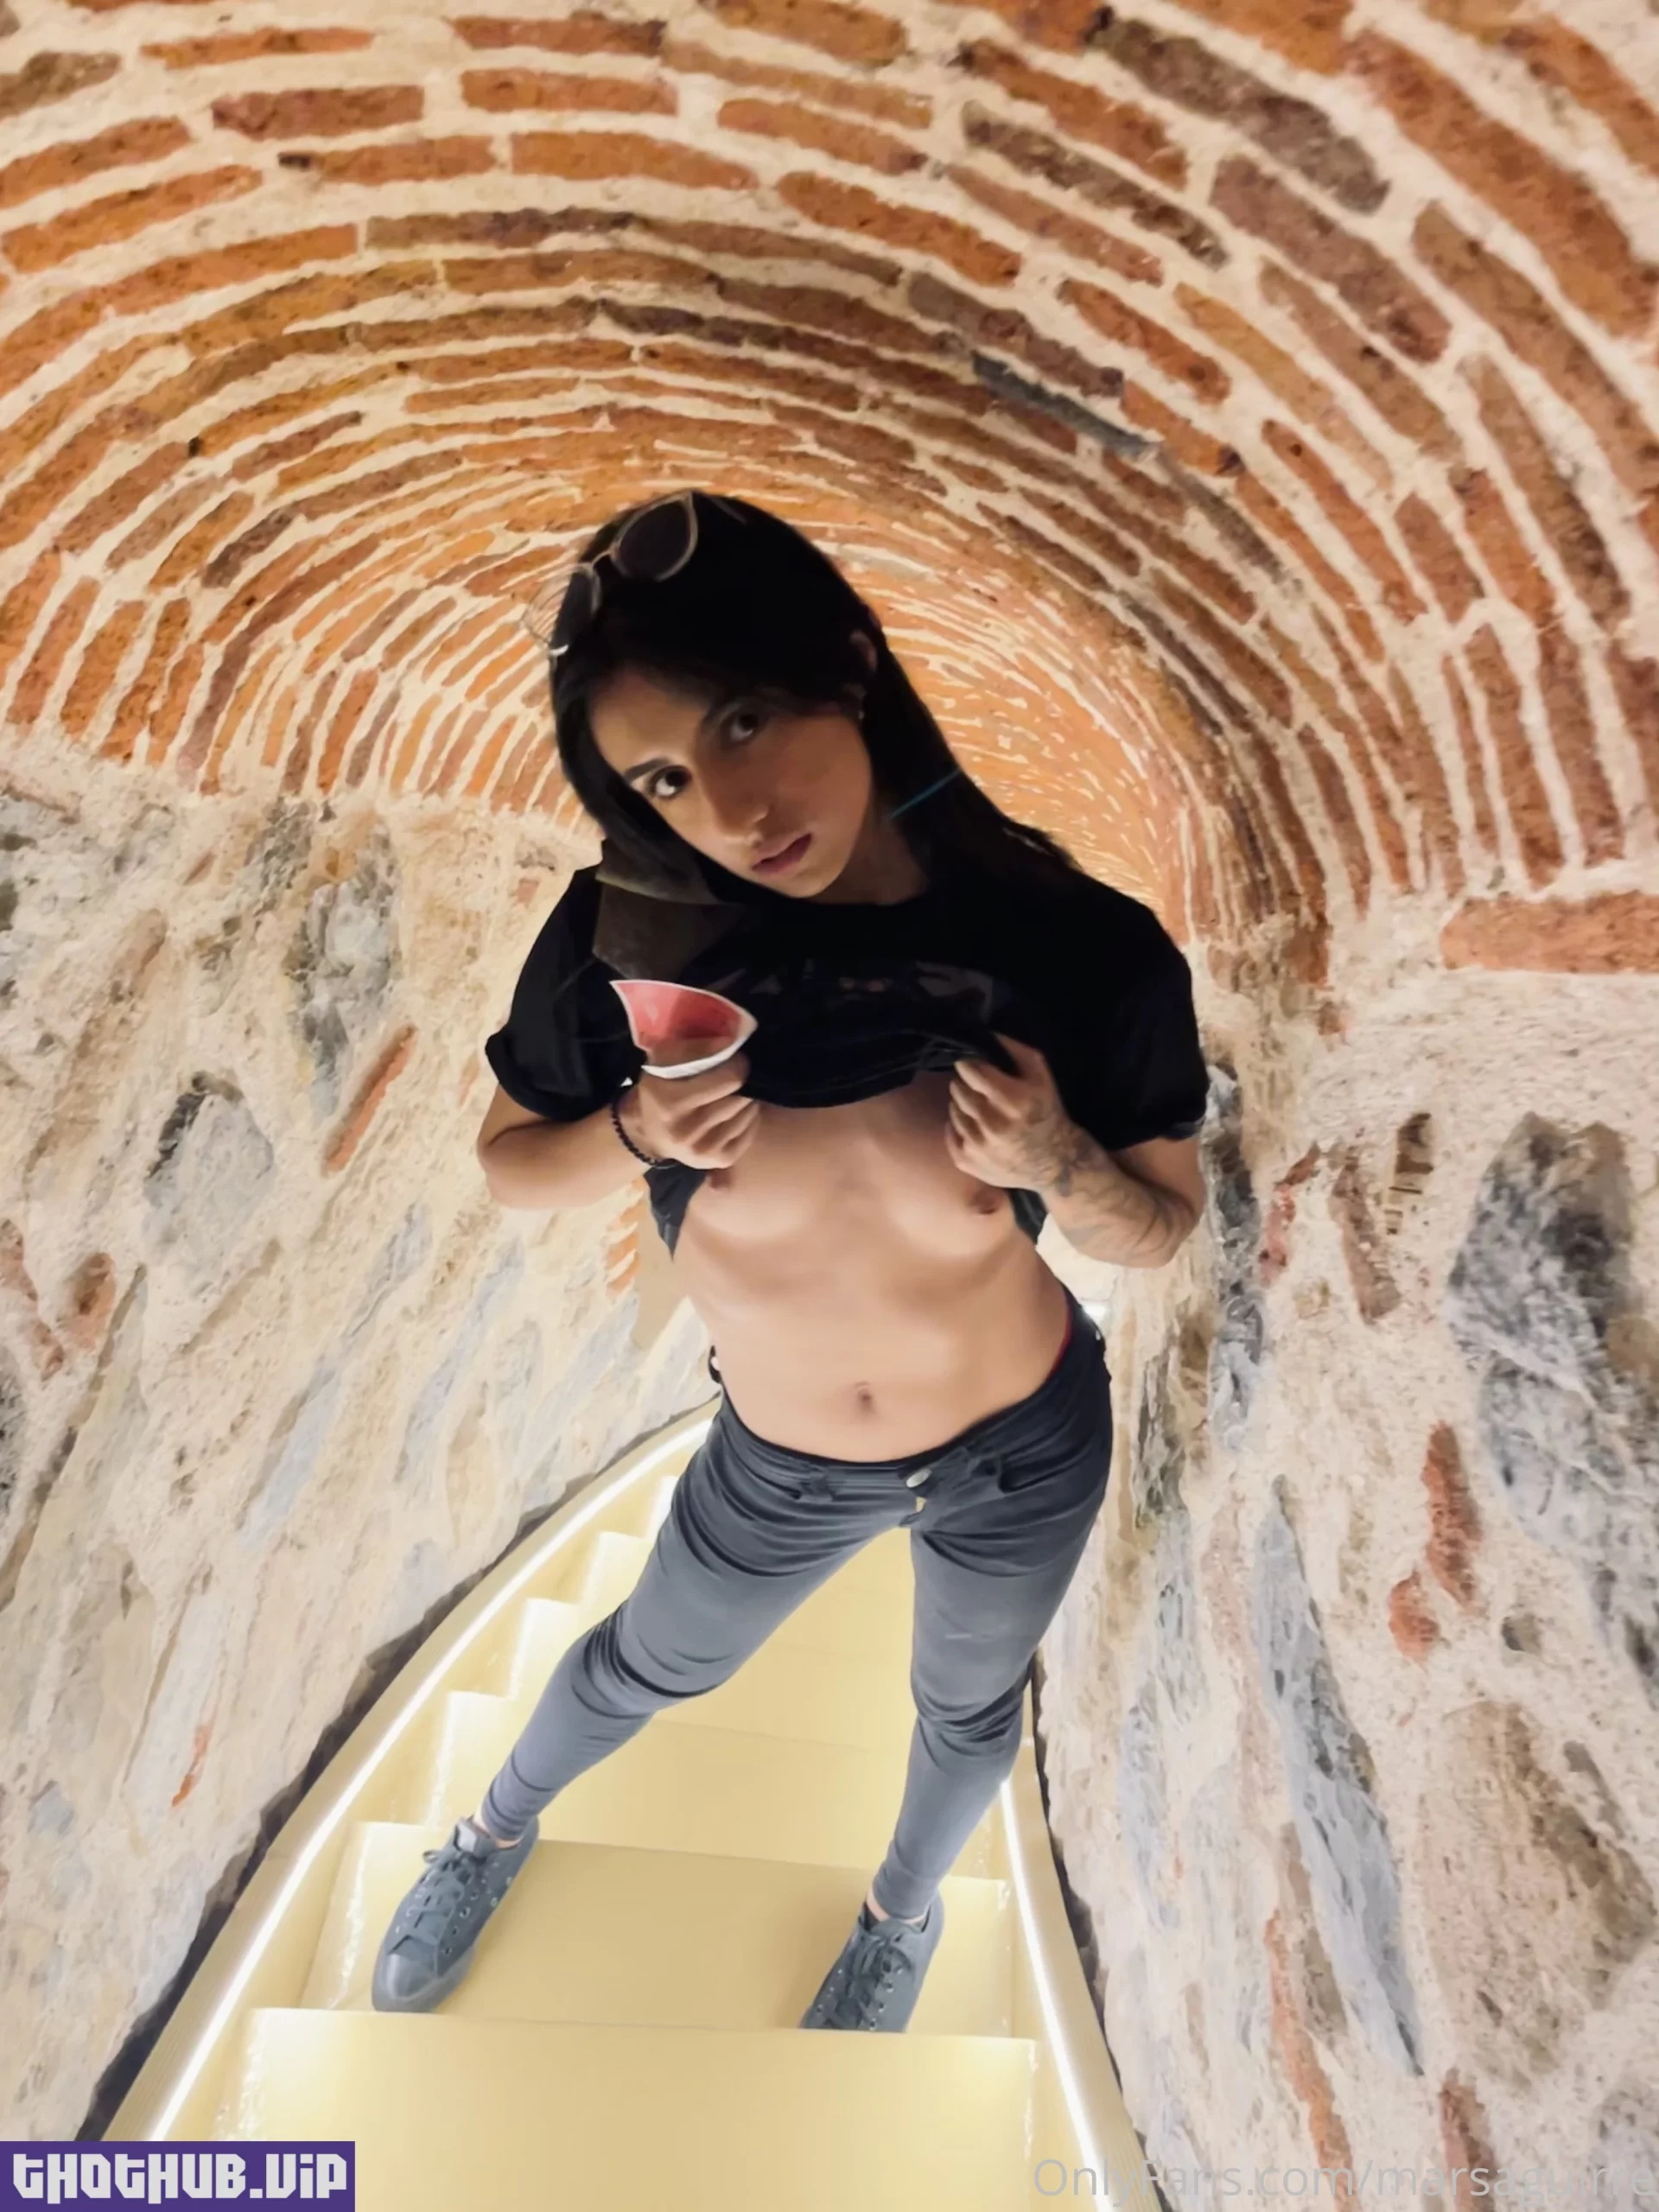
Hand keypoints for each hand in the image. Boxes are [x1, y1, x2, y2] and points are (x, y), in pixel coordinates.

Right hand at [619, 1045, 759, 1169]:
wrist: (649, 1132)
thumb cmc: (659, 1088)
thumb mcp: (664, 1059)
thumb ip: (697, 1047)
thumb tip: (733, 1042)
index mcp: (671, 1103)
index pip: (729, 1078)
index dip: (737, 1063)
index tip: (734, 1058)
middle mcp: (687, 1132)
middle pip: (740, 1096)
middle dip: (741, 1081)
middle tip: (732, 1076)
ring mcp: (705, 1151)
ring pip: (748, 1113)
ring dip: (746, 1098)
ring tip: (731, 1093)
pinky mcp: (720, 1161)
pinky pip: (751, 1131)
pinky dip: (749, 1117)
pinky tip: (735, 1111)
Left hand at [945, 1033, 1078, 1189]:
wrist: (1055, 1162)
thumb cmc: (1046, 1113)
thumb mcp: (1042, 1077)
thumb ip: (1015, 1051)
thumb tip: (986, 1035)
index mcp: (1013, 1100)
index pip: (972, 1071)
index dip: (970, 1065)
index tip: (974, 1066)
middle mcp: (993, 1125)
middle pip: (958, 1090)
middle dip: (965, 1084)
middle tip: (977, 1088)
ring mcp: (978, 1146)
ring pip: (953, 1111)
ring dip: (962, 1105)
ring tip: (980, 1108)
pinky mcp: (968, 1162)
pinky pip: (950, 1134)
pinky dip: (958, 1127)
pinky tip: (975, 1127)